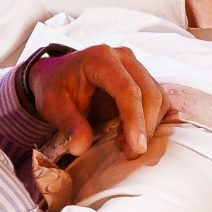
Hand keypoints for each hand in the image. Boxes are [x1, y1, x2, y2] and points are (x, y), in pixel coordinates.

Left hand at [20, 45, 164, 157]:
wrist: (57, 76)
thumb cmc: (55, 87)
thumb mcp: (52, 106)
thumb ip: (68, 124)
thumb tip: (80, 147)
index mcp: (100, 59)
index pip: (127, 90)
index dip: (135, 120)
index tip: (137, 148)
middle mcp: (124, 58)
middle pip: (149, 93)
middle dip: (145, 127)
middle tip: (130, 153)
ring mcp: (136, 67)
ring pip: (159, 98)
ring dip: (149, 126)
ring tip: (125, 144)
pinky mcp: (142, 79)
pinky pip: (159, 101)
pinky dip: (151, 122)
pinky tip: (132, 135)